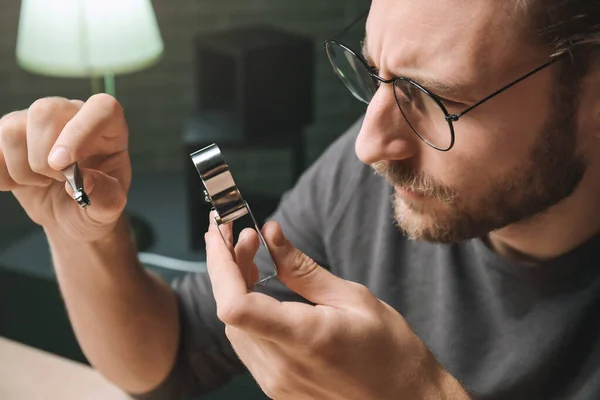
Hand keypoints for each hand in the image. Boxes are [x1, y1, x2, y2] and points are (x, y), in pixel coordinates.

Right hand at [0, 95, 130, 240]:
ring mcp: (38, 122)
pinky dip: (1, 174)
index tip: (63, 165)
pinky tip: (19, 184)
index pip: (101, 107)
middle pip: (45, 111)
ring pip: (12, 128)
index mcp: (109, 128)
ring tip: (42, 183)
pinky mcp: (10, 133)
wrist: (68, 214)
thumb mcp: (110, 208)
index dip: (80, 131)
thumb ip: (106, 196)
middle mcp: (73, 115)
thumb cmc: (94, 203)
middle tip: (59, 180)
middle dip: (43, 157)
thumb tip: (85, 180)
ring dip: (23, 169)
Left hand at [205, 218, 468, 399]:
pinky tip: (259, 290)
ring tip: (252, 255)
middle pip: (229, 312)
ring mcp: (277, 383)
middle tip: (244, 235)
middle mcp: (282, 366)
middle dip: (227, 266)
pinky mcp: (278, 389)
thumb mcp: (353, 298)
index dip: (220, 266)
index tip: (221, 234)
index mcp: (304, 338)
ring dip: (234, 287)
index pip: (236, 306)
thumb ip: (302, 269)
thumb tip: (271, 234)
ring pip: (234, 328)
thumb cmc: (390, 352)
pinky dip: (246, 311)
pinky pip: (248, 345)